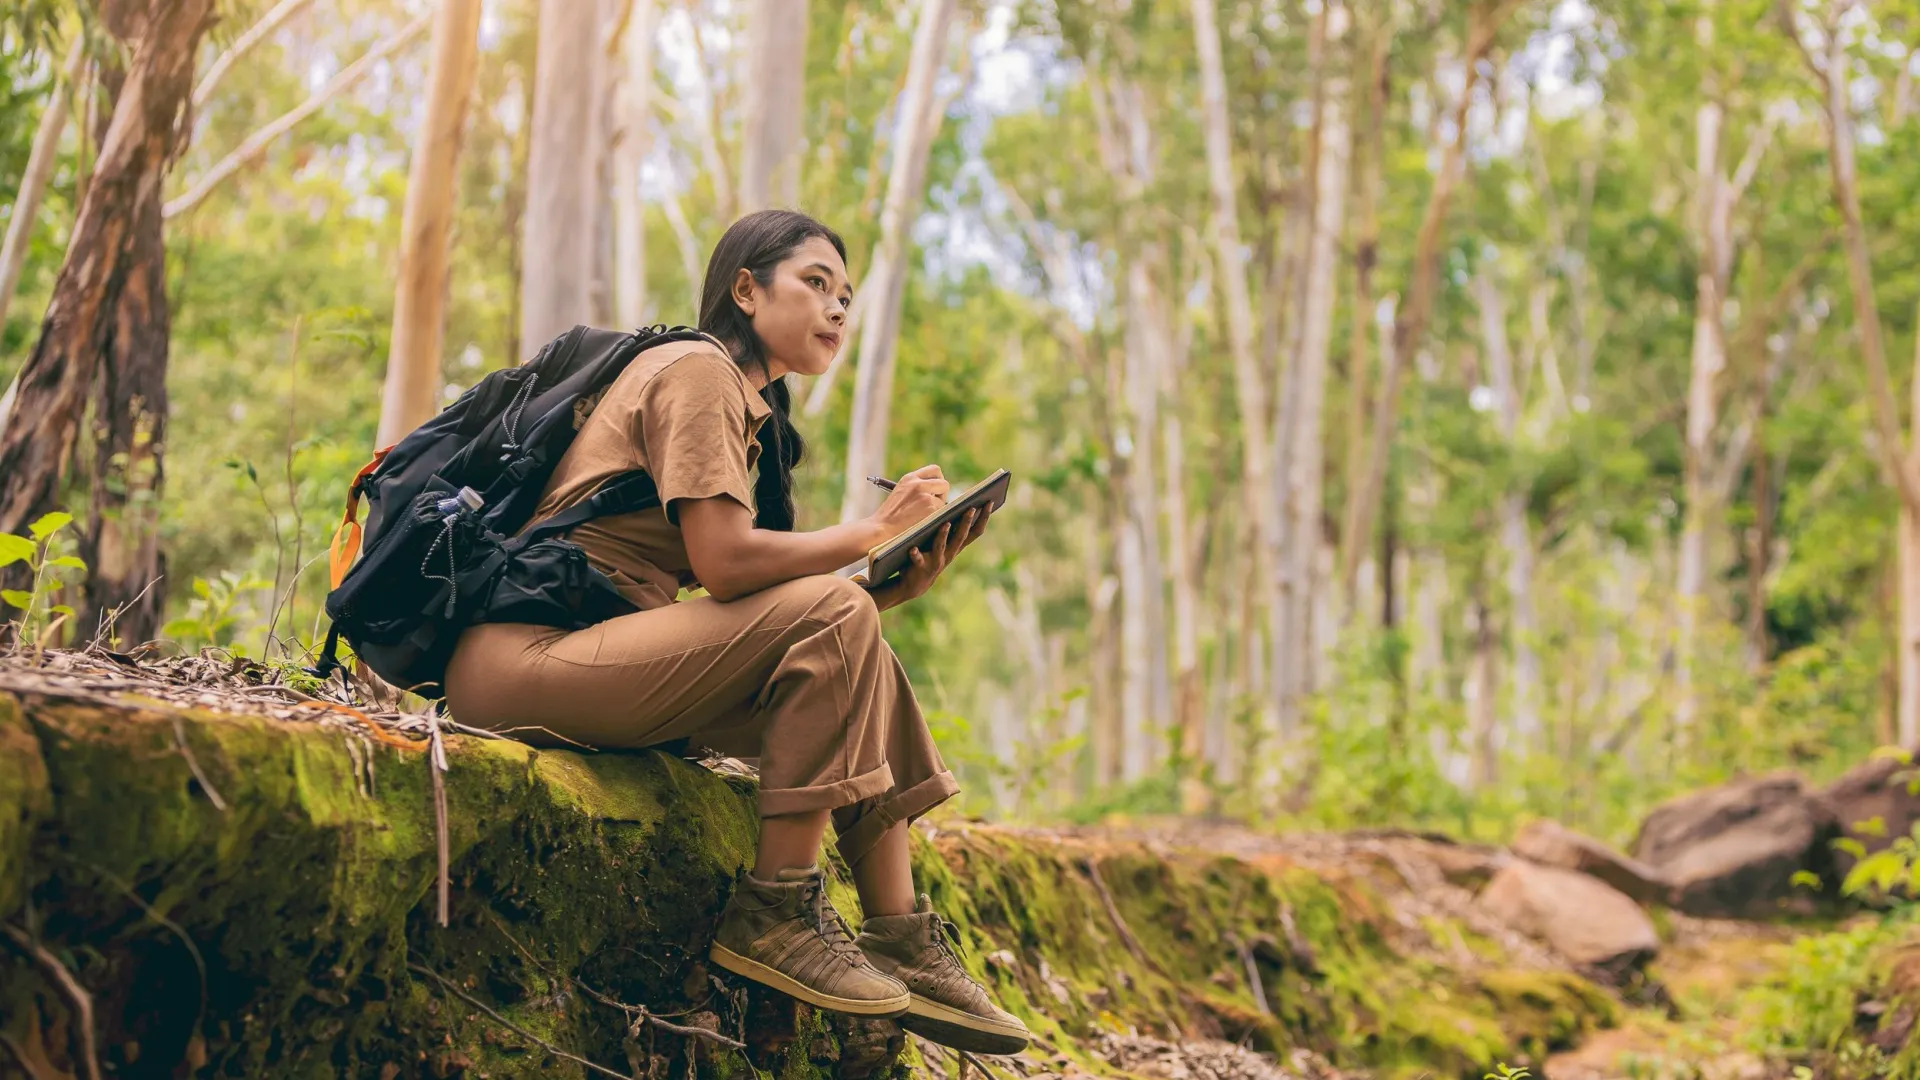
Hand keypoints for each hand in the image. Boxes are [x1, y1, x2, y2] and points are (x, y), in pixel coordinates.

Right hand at [867, 464, 946, 541]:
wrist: (882, 528)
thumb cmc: (889, 516)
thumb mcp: (900, 492)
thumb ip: (916, 488)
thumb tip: (934, 490)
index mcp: (909, 478)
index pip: (934, 470)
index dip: (938, 480)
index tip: (935, 490)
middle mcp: (918, 483)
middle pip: (943, 483)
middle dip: (942, 494)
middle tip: (935, 503)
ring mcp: (925, 495)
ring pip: (943, 499)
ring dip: (938, 507)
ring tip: (924, 515)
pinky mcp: (930, 507)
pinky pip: (941, 510)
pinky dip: (936, 517)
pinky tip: (924, 521)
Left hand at [869, 504, 992, 611]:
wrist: (915, 584)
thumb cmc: (931, 556)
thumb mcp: (944, 543)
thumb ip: (951, 528)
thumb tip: (959, 505)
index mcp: (957, 546)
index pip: (975, 531)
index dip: (983, 517)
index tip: (989, 501)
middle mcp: (950, 554)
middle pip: (961, 537)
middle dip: (966, 522)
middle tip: (971, 507)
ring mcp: (936, 561)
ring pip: (941, 547)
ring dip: (943, 536)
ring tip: (945, 524)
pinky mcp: (920, 568)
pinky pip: (918, 560)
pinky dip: (915, 554)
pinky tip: (912, 548)